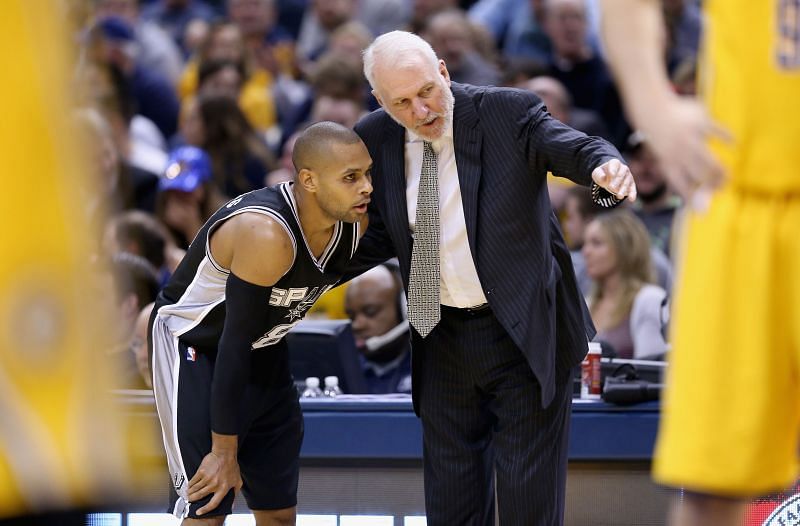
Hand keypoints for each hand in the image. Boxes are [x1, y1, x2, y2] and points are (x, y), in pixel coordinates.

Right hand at [187, 450, 242, 515]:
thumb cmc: (232, 466)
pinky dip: (190, 484)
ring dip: (190, 493)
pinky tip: (190, 485)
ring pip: (195, 489)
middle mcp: (215, 485)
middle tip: (190, 500)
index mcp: (224, 488)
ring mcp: (207, 478)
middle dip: (193, 499)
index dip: (205, 509)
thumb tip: (231, 505)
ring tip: (188, 493)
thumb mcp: (237, 481)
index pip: (213, 503)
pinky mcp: (201, 472)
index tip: (199, 512)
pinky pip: (193, 481)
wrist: (225, 453)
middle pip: (200, 496)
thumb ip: (234, 493)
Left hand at [591, 158, 637, 201]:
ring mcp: (628, 176)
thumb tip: (603, 178)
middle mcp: (623, 168)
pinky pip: (632, 189)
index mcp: (615, 163)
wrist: (609, 177)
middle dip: (617, 182)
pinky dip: (632, 194)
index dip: (613, 170)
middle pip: (621, 175)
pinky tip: (631, 199)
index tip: (611, 175)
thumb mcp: (597, 173)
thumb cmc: (602, 174)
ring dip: (623, 190)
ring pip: (627, 183)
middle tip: (611, 188)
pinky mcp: (631, 184)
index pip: (614, 164)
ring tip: (619, 196)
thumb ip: (598, 174)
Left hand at [633, 94, 731, 209]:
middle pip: (699, 174)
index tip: (702, 210)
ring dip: (721, 171)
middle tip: (722, 189)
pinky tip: (734, 144)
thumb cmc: (664, 142)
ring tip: (728, 177)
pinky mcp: (701, 121)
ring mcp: (691, 137)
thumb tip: (701, 209)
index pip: (681, 184)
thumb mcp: (669, 160)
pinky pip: (717, 131)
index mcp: (669, 162)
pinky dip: (727, 137)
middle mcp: (680, 151)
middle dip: (712, 185)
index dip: (691, 197)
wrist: (653, 111)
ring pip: (709, 158)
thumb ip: (686, 182)